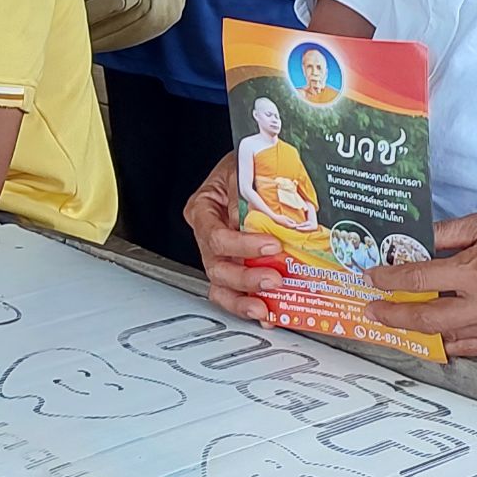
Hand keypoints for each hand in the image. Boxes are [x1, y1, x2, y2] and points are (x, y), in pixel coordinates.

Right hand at [181, 156, 284, 325]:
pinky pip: (236, 293)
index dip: (242, 245)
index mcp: (203, 209)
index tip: (270, 244)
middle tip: (273, 279)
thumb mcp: (246, 171)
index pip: (216, 236)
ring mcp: (220, 255)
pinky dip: (251, 304)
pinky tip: (268, 313)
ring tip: (265, 309)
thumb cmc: (246, 165)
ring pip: (221, 286)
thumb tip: (265, 222)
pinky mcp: (236, 267)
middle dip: (245, 278)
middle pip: (216, 267)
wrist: (254, 163)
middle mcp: (207, 235)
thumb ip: (252, 197)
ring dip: (243, 300)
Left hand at [365, 205, 476, 356]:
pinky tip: (440, 334)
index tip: (372, 278)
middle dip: (394, 316)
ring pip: (451, 339)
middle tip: (374, 311)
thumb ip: (447, 235)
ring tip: (402, 323)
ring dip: (422, 333)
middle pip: (427, 319)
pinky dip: (455, 342)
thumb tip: (413, 244)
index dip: (390, 280)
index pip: (420, 280)